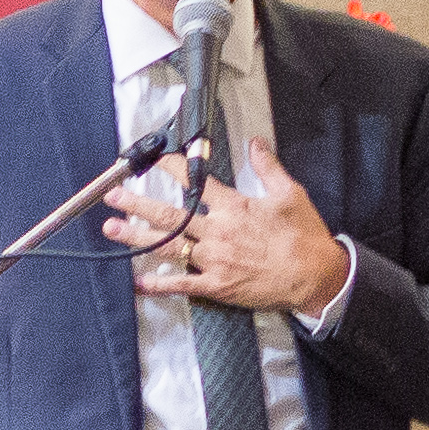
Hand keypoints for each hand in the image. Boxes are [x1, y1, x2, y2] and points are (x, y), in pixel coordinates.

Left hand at [107, 149, 353, 320]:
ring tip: (112, 230)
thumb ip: (268, 167)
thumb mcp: (290, 194)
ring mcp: (215, 260)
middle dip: (137, 204)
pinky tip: (139, 281)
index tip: (156, 159)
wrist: (315, 277)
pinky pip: (182, 284)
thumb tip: (256, 143)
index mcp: (234, 207)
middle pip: (170, 215)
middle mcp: (218, 232)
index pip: (197, 182)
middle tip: (114, 196)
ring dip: (137, 237)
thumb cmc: (304, 237)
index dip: (172, 167)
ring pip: (168, 246)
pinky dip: (160, 283)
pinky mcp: (218, 286)